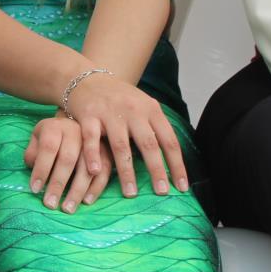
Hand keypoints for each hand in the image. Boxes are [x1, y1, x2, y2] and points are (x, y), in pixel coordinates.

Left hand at [23, 116, 110, 211]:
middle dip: (58, 184)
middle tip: (50, 204)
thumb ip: (33, 154)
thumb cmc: (51, 137)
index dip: (41, 169)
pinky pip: (104, 171)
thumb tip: (35, 173)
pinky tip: (86, 201)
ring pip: (87, 167)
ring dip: (77, 190)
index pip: (48, 148)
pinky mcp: (106, 152)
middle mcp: (76, 131)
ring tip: (68, 208)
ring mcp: (93, 142)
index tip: (35, 189)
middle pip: (68, 159)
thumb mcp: (37, 138)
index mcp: (56, 127)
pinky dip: (96, 188)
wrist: (74, 123)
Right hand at [61, 73, 189, 198]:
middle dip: (157, 170)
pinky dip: (93, 155)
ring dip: (127, 171)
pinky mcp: (89, 116)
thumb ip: (155, 129)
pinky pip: (91, 139)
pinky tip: (96, 171)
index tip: (182, 187)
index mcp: (151, 109)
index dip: (177, 165)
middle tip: (162, 192)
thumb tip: (173, 162)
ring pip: (121, 145)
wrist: (87, 78)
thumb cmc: (119, 99)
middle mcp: (133, 110)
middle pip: (148, 143)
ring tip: (130, 193)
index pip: (169, 140)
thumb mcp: (143, 106)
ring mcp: (110, 112)